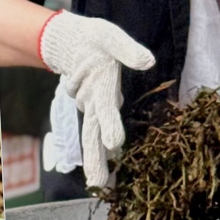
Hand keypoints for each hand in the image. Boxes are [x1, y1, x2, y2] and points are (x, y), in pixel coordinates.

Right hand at [39, 10, 155, 187]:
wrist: (70, 43)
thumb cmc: (94, 39)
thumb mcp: (110, 37)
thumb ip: (128, 50)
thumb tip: (149, 61)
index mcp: (99, 85)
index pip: (105, 108)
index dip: (110, 125)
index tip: (113, 144)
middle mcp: (93, 101)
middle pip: (92, 132)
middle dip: (95, 158)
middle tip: (97, 182)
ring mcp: (91, 107)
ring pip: (92, 136)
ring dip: (95, 159)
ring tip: (98, 182)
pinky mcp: (94, 109)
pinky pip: (96, 131)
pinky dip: (98, 151)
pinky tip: (101, 172)